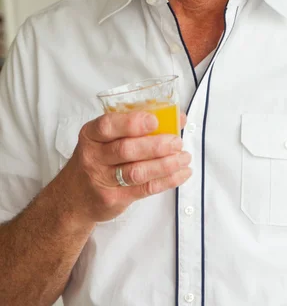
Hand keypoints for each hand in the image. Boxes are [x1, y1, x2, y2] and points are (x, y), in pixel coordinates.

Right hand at [60, 110, 190, 222]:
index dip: (132, 123)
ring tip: (184, 158)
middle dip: (155, 145)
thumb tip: (177, 118)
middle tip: (176, 142)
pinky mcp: (114, 199)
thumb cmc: (97, 159)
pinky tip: (181, 173)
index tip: (155, 121)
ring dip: (165, 164)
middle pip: (126, 149)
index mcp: (91, 134)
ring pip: (137, 171)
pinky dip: (166, 180)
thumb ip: (136, 126)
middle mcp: (93, 156)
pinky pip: (144, 189)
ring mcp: (102, 180)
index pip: (108, 126)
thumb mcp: (105, 139)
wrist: (74, 197)